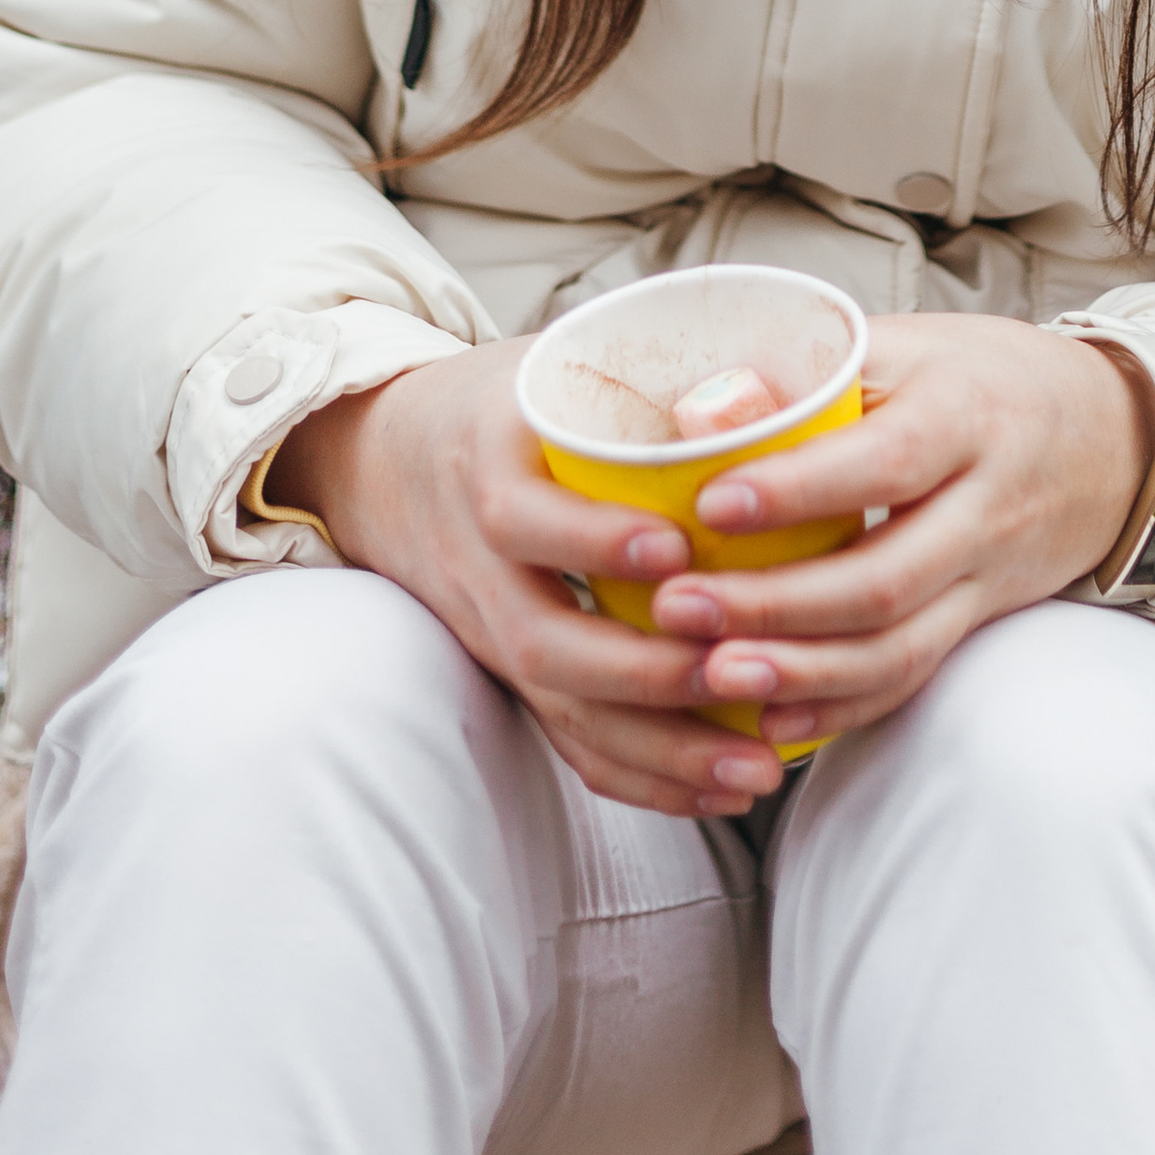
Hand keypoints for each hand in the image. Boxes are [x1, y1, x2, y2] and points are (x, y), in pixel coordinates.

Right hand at [265, 343, 787, 818]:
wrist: (382, 459)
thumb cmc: (502, 404)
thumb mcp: (550, 366)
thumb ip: (640, 377)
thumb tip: (772, 389)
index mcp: (487, 469)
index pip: (522, 517)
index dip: (594, 539)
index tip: (677, 549)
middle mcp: (478, 562)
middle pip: (543, 642)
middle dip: (647, 672)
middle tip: (741, 671)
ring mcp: (490, 627)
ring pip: (561, 706)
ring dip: (663, 747)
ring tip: (759, 765)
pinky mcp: (510, 671)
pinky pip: (565, 737)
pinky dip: (640, 774)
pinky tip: (719, 788)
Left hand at [644, 314, 1154, 753]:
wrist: (1110, 436)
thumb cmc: (983, 377)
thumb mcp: (913, 346)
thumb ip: (817, 373)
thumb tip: (700, 411)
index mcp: (964, 415)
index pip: (885, 462)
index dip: (798, 490)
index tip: (710, 504)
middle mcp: (984, 504)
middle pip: (884, 578)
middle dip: (774, 604)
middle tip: (677, 608)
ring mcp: (986, 575)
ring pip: (899, 646)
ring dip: (801, 672)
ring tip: (711, 676)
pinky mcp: (978, 621)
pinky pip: (913, 675)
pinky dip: (843, 707)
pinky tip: (773, 718)